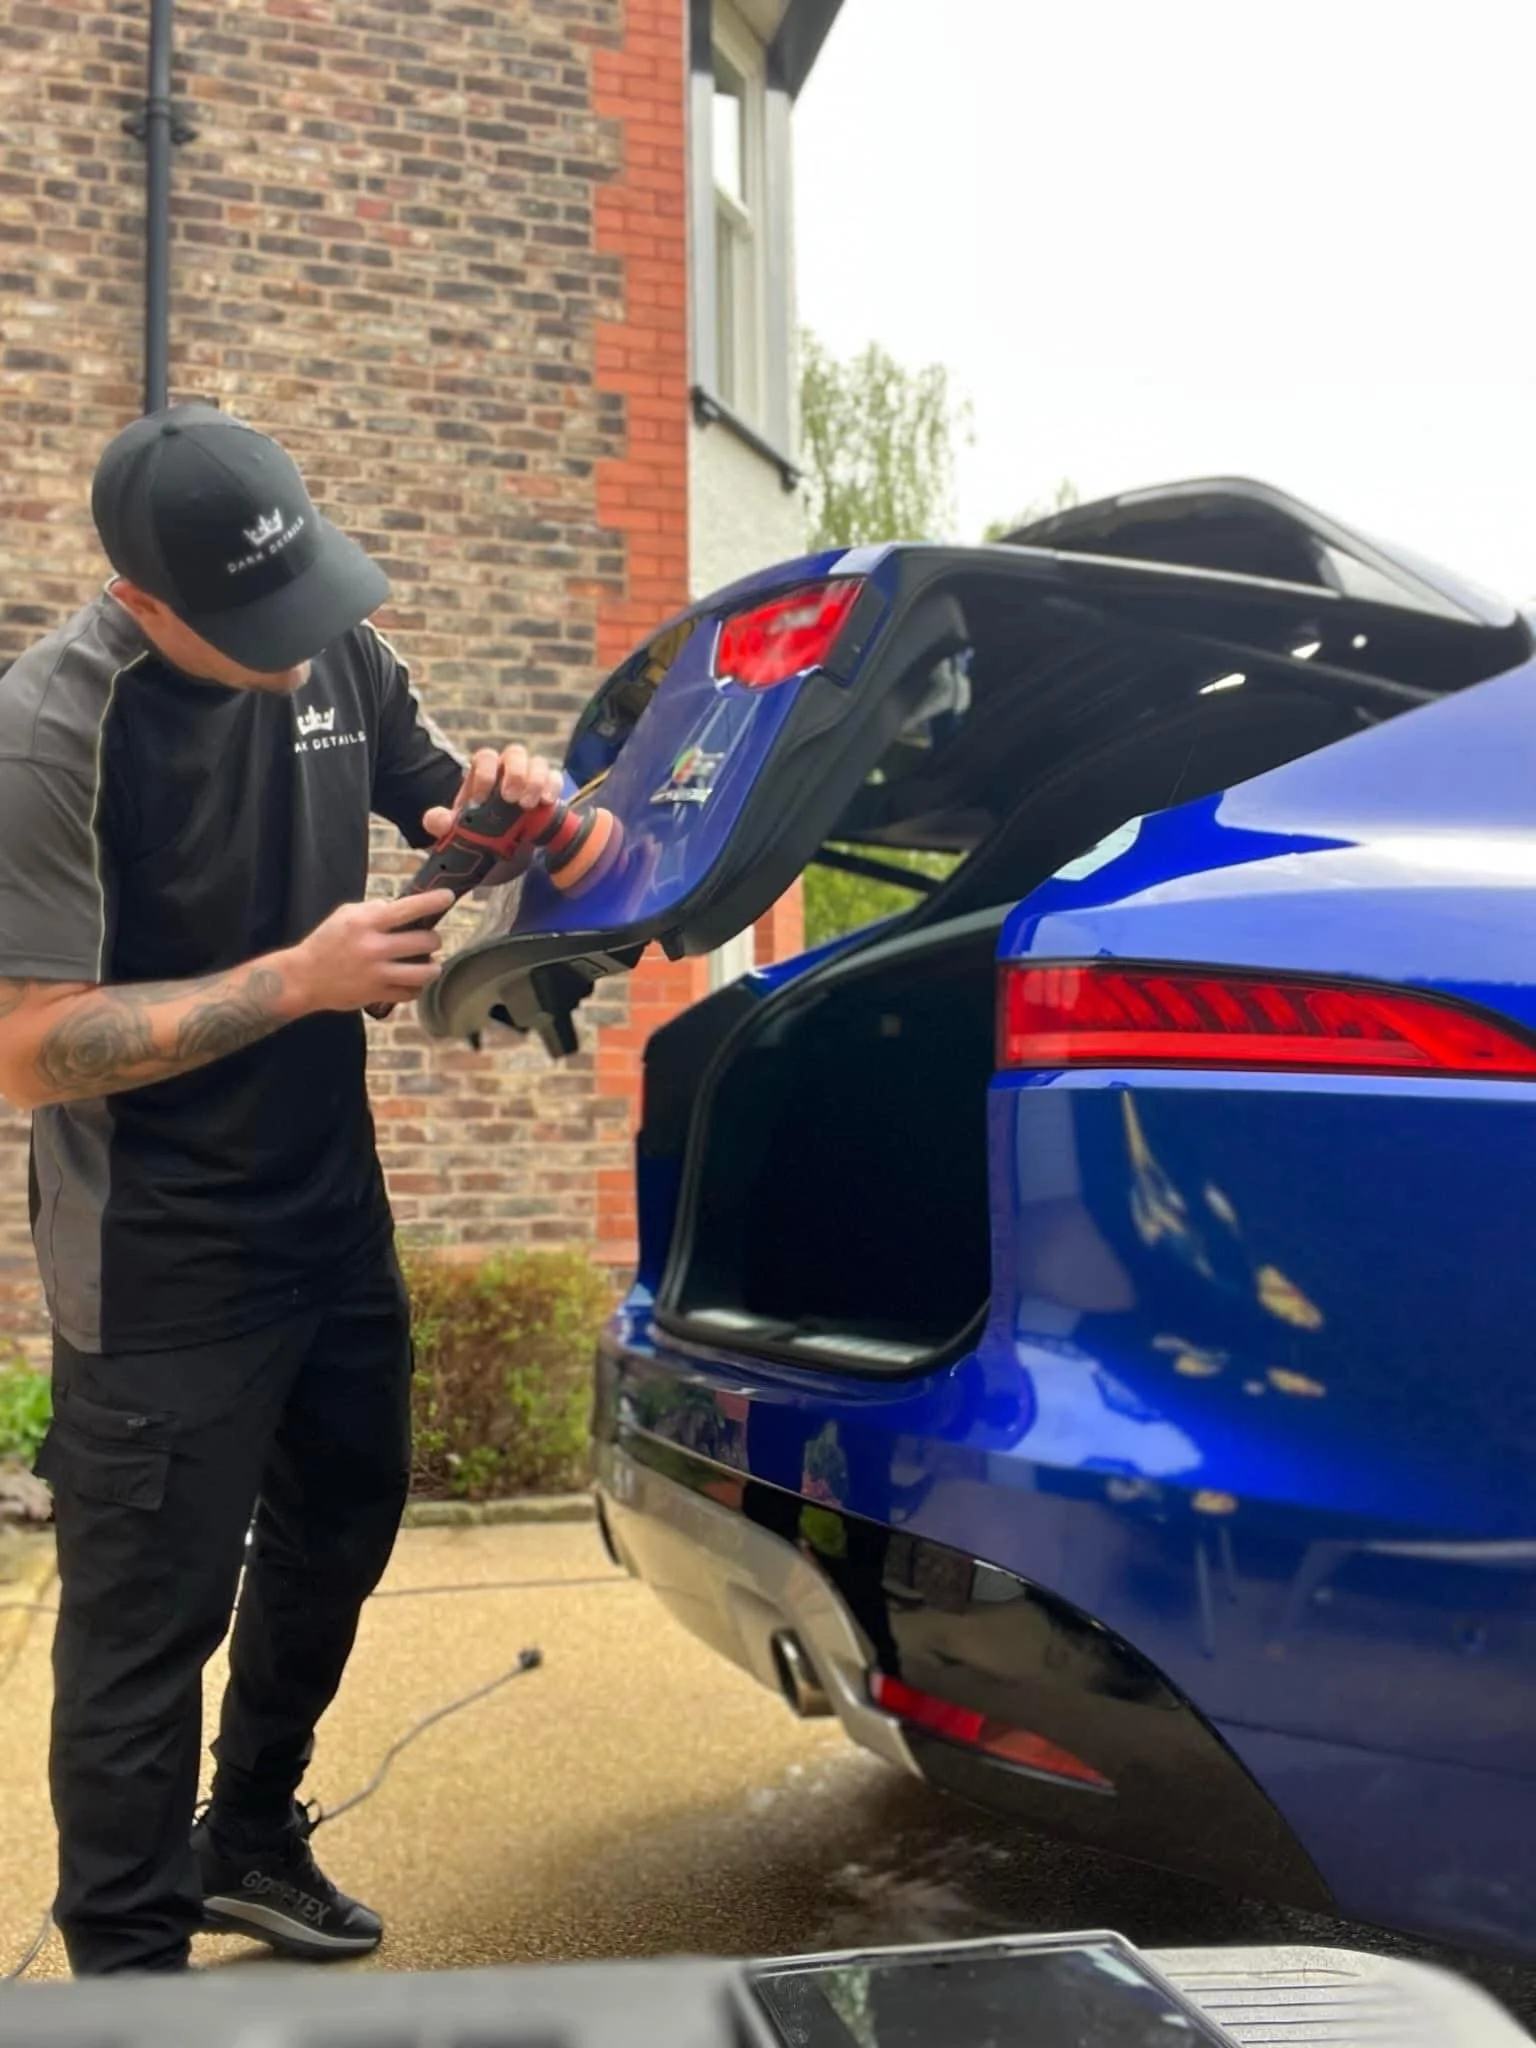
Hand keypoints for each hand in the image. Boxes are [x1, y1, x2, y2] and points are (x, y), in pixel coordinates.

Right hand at [282, 891, 456, 1014]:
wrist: (303, 977)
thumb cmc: (326, 942)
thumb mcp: (345, 915)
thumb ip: (374, 909)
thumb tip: (400, 907)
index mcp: (367, 923)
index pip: (409, 908)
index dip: (433, 901)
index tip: (449, 896)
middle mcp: (375, 947)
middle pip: (425, 942)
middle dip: (434, 940)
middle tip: (430, 941)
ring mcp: (377, 974)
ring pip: (425, 971)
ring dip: (433, 967)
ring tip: (430, 964)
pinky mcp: (377, 995)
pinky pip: (411, 992)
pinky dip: (416, 987)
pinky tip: (413, 981)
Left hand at [422, 743, 563, 845]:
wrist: (502, 850)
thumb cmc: (477, 832)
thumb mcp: (454, 830)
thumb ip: (439, 823)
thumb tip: (440, 819)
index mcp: (484, 773)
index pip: (486, 757)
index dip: (486, 774)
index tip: (482, 800)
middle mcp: (508, 769)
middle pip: (516, 753)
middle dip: (515, 773)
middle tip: (511, 799)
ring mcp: (531, 778)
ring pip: (538, 762)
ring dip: (535, 781)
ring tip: (529, 805)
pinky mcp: (548, 790)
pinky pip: (554, 777)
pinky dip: (552, 787)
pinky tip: (547, 803)